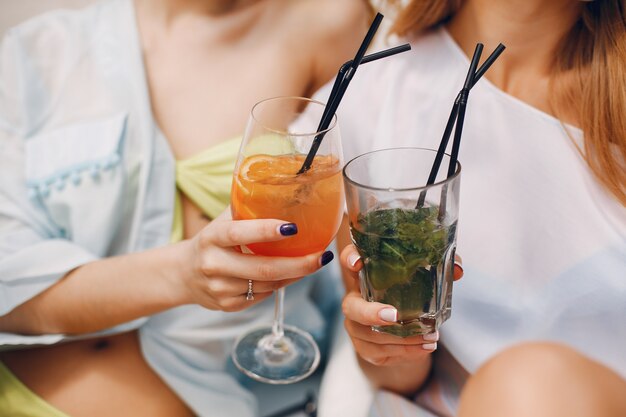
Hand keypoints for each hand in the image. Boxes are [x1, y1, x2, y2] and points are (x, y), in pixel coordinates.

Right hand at [178, 210, 332, 311]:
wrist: (183, 274)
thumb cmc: (213, 240)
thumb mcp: (223, 221)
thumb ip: (248, 207)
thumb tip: (286, 188)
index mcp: (212, 237)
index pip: (239, 233)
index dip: (266, 231)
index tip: (294, 227)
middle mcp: (214, 265)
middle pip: (263, 269)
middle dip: (299, 264)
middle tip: (322, 255)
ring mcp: (220, 289)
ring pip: (268, 285)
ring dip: (295, 274)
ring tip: (315, 261)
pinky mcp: (228, 305)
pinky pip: (264, 296)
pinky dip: (283, 284)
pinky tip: (293, 274)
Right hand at [339, 244, 462, 366]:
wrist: (405, 327)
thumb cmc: (412, 294)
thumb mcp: (426, 277)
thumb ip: (442, 268)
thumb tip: (457, 271)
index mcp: (366, 275)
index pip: (349, 258)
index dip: (349, 258)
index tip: (358, 262)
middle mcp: (354, 300)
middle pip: (351, 307)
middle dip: (371, 313)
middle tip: (394, 316)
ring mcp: (356, 326)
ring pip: (368, 335)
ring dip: (399, 339)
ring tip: (429, 337)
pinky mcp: (364, 347)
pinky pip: (379, 353)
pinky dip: (404, 353)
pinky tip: (424, 348)